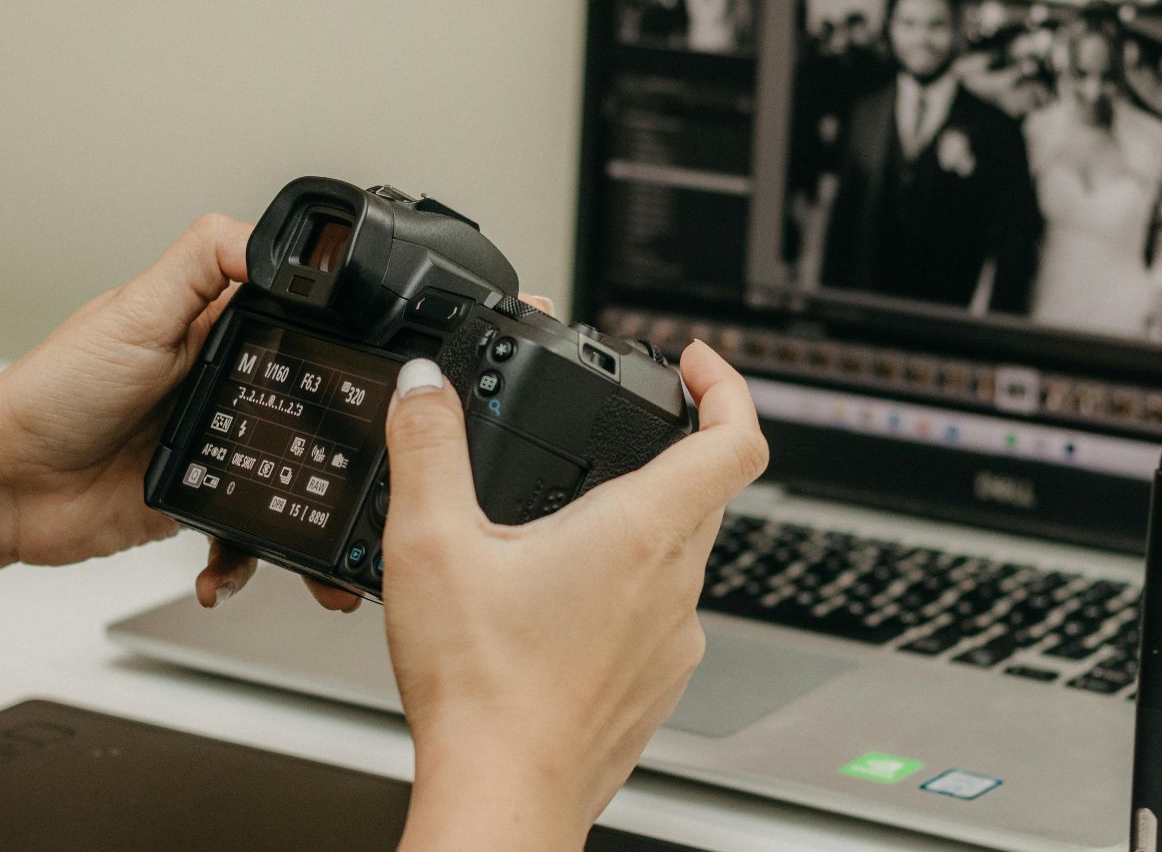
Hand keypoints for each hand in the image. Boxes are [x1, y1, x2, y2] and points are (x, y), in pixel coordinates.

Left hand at [0, 214, 358, 610]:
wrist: (4, 484)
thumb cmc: (52, 392)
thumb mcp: (135, 310)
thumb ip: (204, 260)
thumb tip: (277, 238)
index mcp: (212, 327)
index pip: (298, 319)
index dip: (334, 334)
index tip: (368, 357)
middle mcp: (219, 383)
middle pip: (309, 403)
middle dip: (335, 435)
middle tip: (355, 454)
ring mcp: (213, 445)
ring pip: (290, 474)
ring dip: (305, 505)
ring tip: (316, 526)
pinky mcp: (200, 502)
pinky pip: (248, 535)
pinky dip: (248, 557)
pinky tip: (229, 567)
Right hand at [382, 342, 768, 849]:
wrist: (502, 798)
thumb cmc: (481, 690)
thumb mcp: (430, 542)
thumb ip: (428, 448)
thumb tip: (426, 385)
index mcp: (641, 533)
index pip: (736, 438)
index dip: (724, 384)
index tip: (692, 362)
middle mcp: (674, 585)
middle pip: (706, 490)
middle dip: (664, 447)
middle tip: (609, 428)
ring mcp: (672, 640)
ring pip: (679, 554)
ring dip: (638, 523)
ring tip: (564, 518)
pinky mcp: (653, 684)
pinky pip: (657, 613)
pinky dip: (622, 588)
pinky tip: (556, 603)